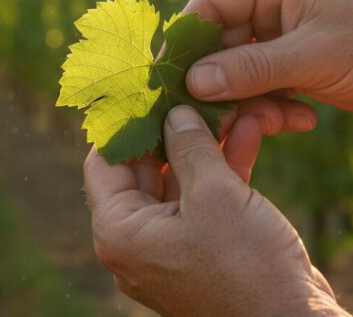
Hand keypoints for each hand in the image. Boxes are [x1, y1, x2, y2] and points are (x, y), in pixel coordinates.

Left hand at [84, 105, 347, 315]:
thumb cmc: (246, 265)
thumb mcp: (214, 194)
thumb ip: (189, 145)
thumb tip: (175, 112)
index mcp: (120, 233)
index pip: (104, 163)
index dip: (125, 122)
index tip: (146, 87)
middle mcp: (137, 242)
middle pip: (144, 169)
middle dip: (174, 128)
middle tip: (193, 89)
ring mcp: (171, 247)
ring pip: (180, 181)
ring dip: (206, 145)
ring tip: (231, 105)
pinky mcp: (204, 249)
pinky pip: (204, 201)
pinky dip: (223, 169)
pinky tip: (248, 132)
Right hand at [184, 0, 352, 139]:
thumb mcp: (311, 58)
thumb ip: (248, 69)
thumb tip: (191, 83)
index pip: (210, 3)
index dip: (187, 43)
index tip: (169, 82)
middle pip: (222, 40)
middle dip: (227, 84)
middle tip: (227, 121)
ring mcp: (283, 25)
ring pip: (240, 67)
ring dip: (253, 101)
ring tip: (278, 123)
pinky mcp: (293, 53)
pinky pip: (263, 80)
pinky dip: (273, 104)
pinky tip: (300, 120)